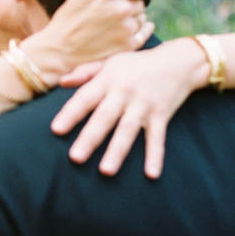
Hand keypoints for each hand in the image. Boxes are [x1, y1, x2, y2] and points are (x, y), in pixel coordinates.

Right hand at [21, 0, 155, 84]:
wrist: (59, 50)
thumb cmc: (68, 18)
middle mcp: (122, 8)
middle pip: (141, 2)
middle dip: (130, 4)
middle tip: (112, 12)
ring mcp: (126, 28)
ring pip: (141, 18)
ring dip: (131, 19)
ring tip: (110, 25)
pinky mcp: (128, 45)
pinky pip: (143, 33)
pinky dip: (139, 30)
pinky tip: (127, 30)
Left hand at [51, 38, 207, 177]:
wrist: (179, 61)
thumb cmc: (138, 64)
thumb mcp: (111, 62)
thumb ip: (86, 72)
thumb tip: (62, 82)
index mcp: (108, 80)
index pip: (85, 98)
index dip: (70, 114)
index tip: (56, 130)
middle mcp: (124, 92)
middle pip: (104, 118)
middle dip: (90, 138)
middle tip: (75, 158)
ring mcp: (144, 104)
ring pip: (128, 130)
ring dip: (117, 150)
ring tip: (105, 170)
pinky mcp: (161, 114)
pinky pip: (157, 137)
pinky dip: (155, 155)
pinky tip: (151, 174)